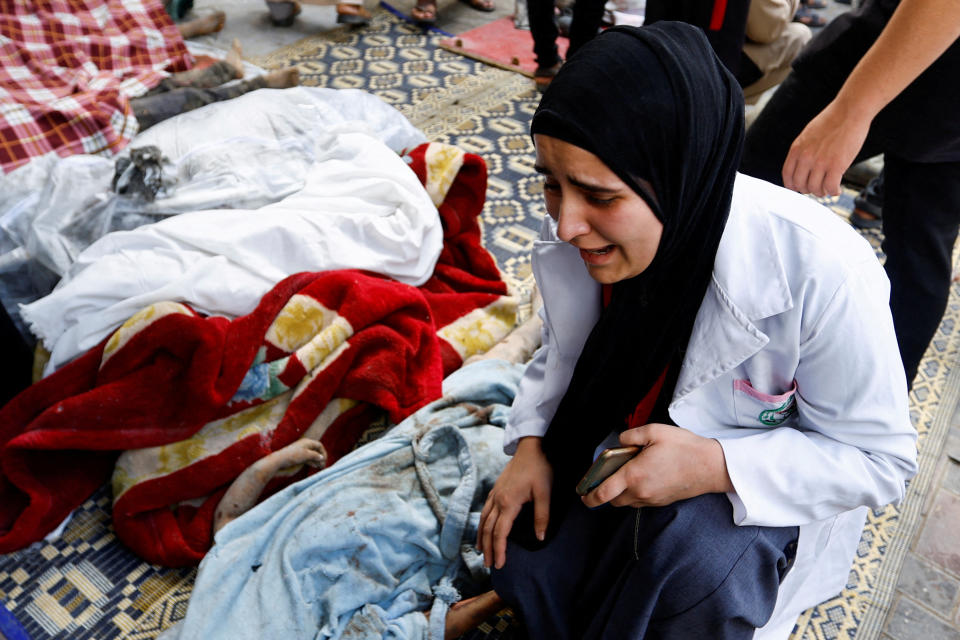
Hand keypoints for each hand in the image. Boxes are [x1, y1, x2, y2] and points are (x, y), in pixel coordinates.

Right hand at [477, 437, 552, 569]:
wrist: (531, 447)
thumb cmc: (539, 468)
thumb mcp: (545, 492)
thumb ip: (542, 516)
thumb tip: (540, 538)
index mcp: (508, 502)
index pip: (500, 532)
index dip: (499, 549)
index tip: (500, 564)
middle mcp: (497, 499)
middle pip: (488, 529)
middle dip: (488, 548)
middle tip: (489, 565)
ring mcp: (495, 493)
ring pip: (483, 519)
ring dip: (482, 537)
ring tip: (482, 552)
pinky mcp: (496, 489)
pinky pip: (485, 510)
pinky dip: (482, 523)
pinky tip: (484, 528)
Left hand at [581, 423, 732, 508]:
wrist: (711, 466)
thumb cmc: (684, 447)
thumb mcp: (654, 431)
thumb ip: (631, 436)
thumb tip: (620, 443)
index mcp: (634, 475)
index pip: (603, 493)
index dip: (589, 496)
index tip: (582, 494)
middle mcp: (641, 491)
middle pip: (612, 500)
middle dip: (604, 492)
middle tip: (604, 476)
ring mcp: (652, 499)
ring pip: (626, 502)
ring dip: (620, 493)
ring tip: (624, 474)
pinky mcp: (662, 501)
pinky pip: (640, 501)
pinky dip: (635, 493)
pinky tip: (642, 477)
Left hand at [781, 99, 871, 196]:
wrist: (850, 111)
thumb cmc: (832, 120)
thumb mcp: (808, 134)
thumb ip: (803, 150)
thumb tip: (802, 167)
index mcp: (797, 149)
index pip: (787, 176)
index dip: (792, 186)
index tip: (799, 188)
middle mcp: (806, 157)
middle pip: (800, 185)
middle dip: (808, 190)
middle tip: (816, 188)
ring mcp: (820, 162)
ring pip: (815, 189)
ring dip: (821, 192)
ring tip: (827, 190)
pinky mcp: (836, 165)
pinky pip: (830, 187)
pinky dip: (833, 192)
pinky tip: (836, 190)